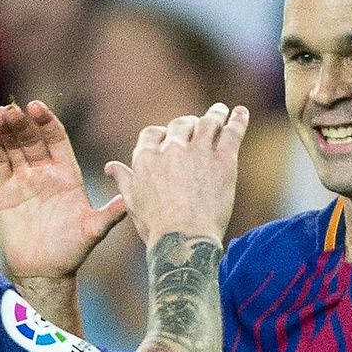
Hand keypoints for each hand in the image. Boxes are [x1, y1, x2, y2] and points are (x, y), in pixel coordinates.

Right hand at [0, 100, 126, 279]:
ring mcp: (23, 180)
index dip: (47, 122)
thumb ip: (110, 213)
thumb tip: (130, 199)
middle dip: (22, 123)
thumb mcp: (94, 230)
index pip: (56, 139)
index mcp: (67, 174)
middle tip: (11, 109)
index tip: (36, 106)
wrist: (44, 271)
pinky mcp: (4, 191)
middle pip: (32, 139)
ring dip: (5, 130)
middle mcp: (45, 172)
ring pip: (13, 148)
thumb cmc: (72, 251)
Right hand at [108, 103, 248, 244]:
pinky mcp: (223, 160)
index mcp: (146, 158)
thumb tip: (110, 167)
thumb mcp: (133, 202)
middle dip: (187, 124)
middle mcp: (171, 149)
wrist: (184, 240)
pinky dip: (237, 120)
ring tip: (220, 111)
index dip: (161, 133)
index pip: (152, 133)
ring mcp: (198, 152)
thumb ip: (124, 179)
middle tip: (196, 125)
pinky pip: (231, 133)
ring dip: (214, 114)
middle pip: (180, 124)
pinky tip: (240, 112)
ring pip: (208, 123)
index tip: (168, 137)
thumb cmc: (156, 226)